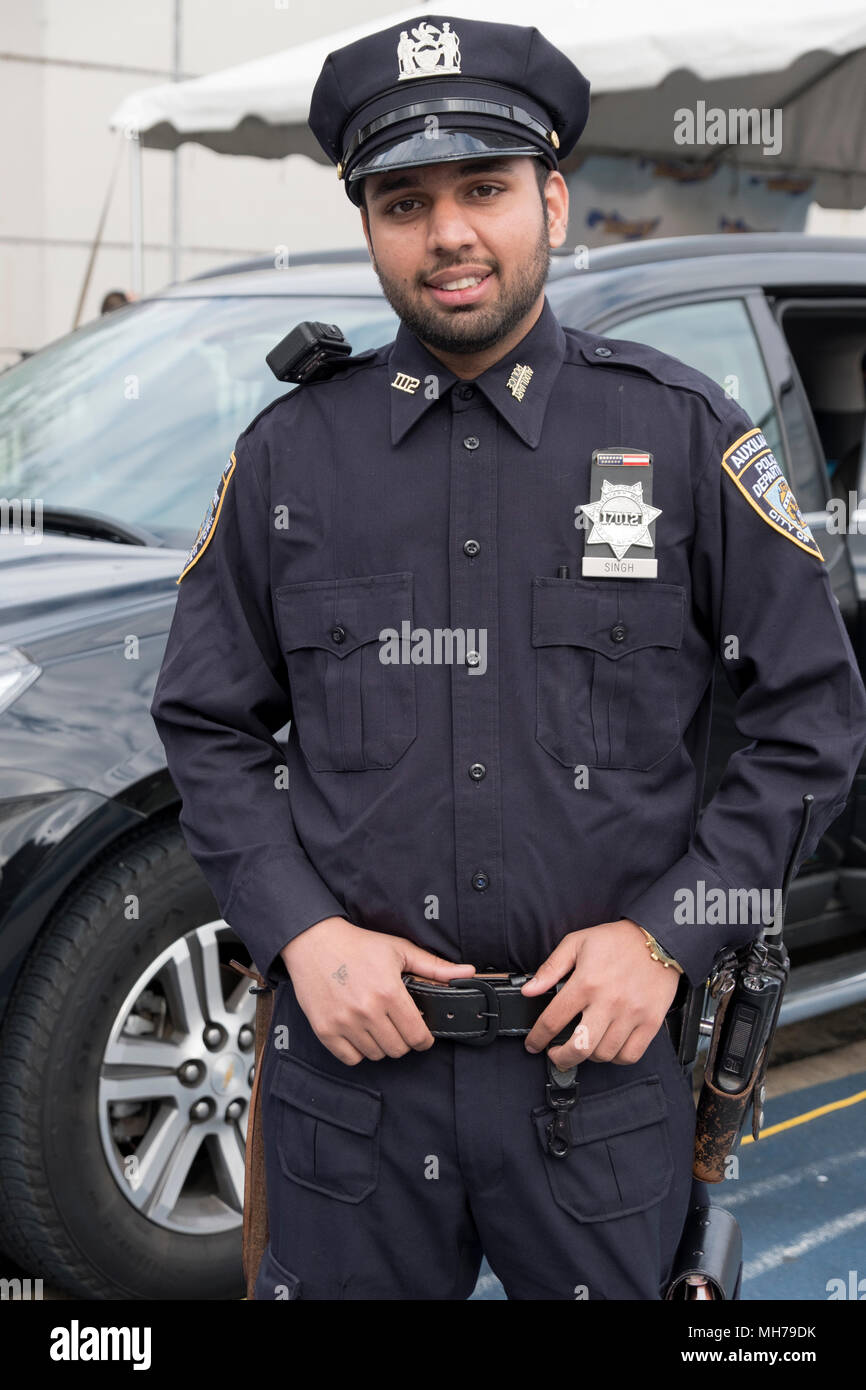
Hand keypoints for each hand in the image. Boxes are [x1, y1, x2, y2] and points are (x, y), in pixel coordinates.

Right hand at [281, 916, 474, 1064]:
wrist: (314, 942)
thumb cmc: (358, 945)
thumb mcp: (399, 949)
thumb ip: (435, 967)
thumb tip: (468, 972)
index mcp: (389, 993)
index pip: (417, 1036)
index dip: (424, 1039)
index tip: (422, 1034)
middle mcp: (367, 1011)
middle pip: (398, 1049)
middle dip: (404, 1041)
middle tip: (399, 1026)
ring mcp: (344, 1023)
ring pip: (376, 1055)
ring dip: (381, 1045)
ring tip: (378, 1025)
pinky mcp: (325, 1030)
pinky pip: (351, 1058)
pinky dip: (358, 1051)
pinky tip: (360, 1032)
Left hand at [521, 919, 679, 1068]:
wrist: (657, 939)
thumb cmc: (616, 940)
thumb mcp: (576, 943)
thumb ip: (551, 968)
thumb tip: (529, 990)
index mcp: (586, 983)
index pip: (553, 1021)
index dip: (537, 1038)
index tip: (534, 1044)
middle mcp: (608, 1002)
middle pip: (579, 1048)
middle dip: (561, 1058)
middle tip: (556, 1055)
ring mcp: (631, 1014)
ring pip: (604, 1054)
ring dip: (588, 1057)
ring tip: (583, 1046)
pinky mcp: (650, 1022)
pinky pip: (630, 1055)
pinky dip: (616, 1058)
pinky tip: (608, 1047)